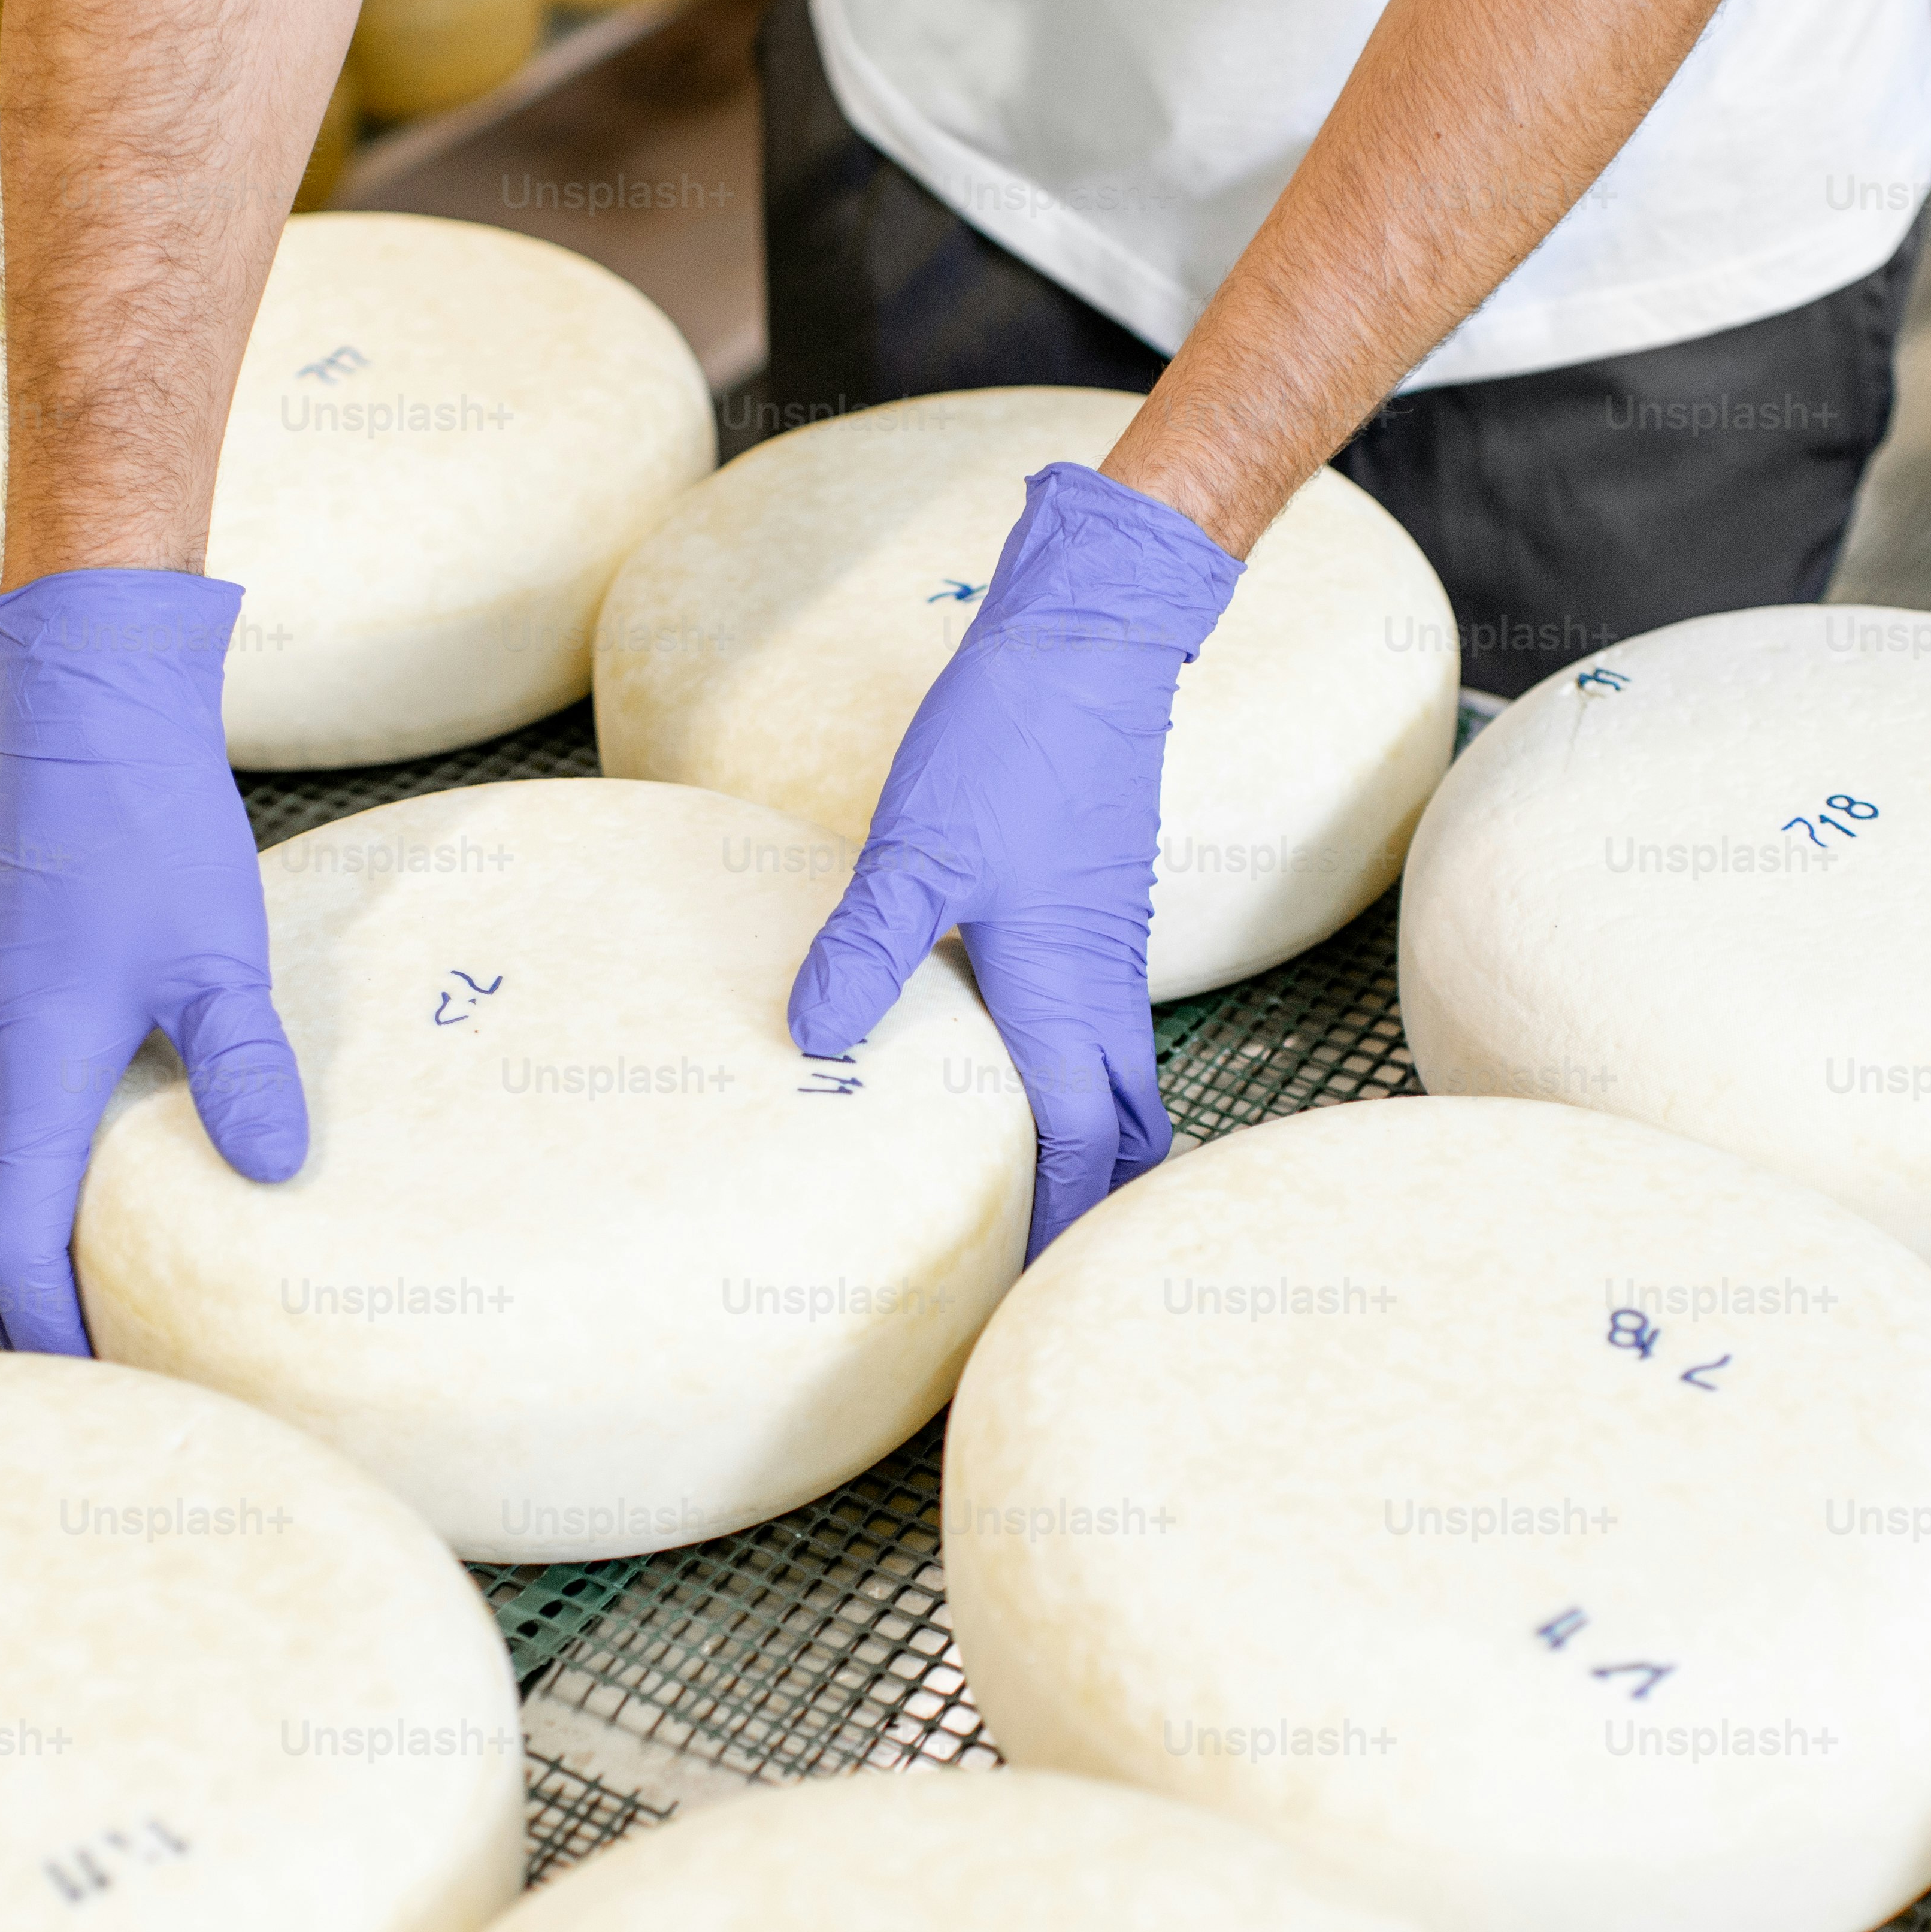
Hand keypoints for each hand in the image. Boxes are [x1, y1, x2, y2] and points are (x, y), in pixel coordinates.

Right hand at [0, 570, 305, 1355]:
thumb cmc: (152, 832)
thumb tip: (273, 1171)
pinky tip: (47, 1165)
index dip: (52, 1320)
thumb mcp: (220, 959)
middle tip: (69, 1347)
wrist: (87, 717)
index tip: (101, 1370)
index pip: (14, 1240)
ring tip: (49, 1281)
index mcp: (32, 1070)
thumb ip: (244, 1071)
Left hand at [788, 463, 1245, 1254]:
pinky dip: (1075, 1073)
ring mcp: (1105, 946)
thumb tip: (811, 1039)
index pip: (1074, 1146)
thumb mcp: (915, 848)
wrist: (1091, 644)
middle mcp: (1098, 985)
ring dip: (1088, 1139)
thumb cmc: (1011, 739)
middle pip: (1119, 1131)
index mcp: (1062, 993)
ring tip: (1031, 1182)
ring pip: (1118, 1077)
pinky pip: (1102, 1025)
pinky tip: (1005, 1059)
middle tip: (1031, 1256)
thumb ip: (864, 948)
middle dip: (1087, 1201)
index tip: (1019, 1287)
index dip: (1051, 1223)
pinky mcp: (1094, 908)